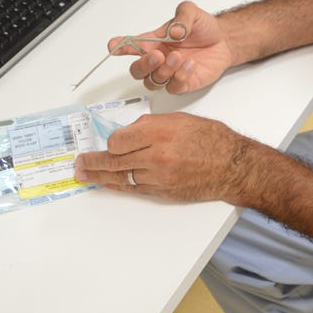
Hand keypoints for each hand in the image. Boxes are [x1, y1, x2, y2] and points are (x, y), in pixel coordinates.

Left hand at [74, 112, 254, 202]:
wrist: (233, 166)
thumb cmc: (212, 139)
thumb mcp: (181, 120)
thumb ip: (152, 125)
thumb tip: (131, 132)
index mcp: (160, 133)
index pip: (119, 139)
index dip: (111, 141)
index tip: (109, 141)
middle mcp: (156, 156)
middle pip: (114, 161)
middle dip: (93, 162)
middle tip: (79, 163)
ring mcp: (159, 177)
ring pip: (121, 177)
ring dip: (100, 177)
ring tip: (84, 175)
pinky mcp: (163, 192)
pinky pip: (134, 189)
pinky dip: (119, 186)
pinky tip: (108, 184)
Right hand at [108, 1, 234, 93]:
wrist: (223, 41)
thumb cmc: (203, 28)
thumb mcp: (192, 12)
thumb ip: (182, 17)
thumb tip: (175, 31)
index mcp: (154, 42)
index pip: (131, 45)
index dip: (119, 47)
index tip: (113, 46)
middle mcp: (159, 59)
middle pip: (137, 71)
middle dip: (143, 65)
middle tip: (157, 56)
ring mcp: (169, 73)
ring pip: (153, 82)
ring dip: (163, 71)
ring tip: (178, 57)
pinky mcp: (183, 83)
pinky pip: (174, 87)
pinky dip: (180, 76)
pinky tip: (190, 64)